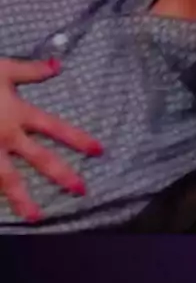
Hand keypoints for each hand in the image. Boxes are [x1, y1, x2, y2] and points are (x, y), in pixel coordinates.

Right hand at [0, 58, 102, 221]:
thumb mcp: (3, 69)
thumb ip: (31, 71)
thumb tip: (58, 66)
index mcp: (19, 113)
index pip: (55, 127)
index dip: (78, 138)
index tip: (98, 150)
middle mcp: (7, 135)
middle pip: (39, 158)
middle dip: (62, 174)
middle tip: (81, 189)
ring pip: (8, 178)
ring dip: (22, 199)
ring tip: (35, 217)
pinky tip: (3, 212)